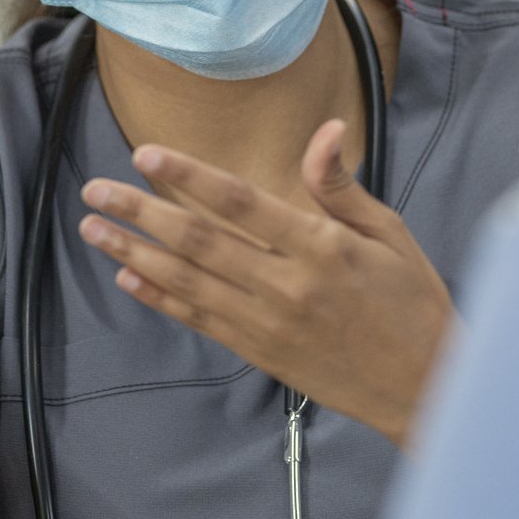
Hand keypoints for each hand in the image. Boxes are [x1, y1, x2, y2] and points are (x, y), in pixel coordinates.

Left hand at [78, 120, 456, 447]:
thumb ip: (341, 188)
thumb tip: (325, 132)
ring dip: (135, 251)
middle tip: (96, 188)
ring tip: (94, 228)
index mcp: (322, 247)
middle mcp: (289, 285)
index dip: (189, 176)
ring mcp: (270, 323)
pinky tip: (129, 275)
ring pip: (188, 282)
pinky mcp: (262, 352)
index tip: (146, 154)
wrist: (424, 386)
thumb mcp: (390, 234)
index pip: (241, 202)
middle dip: (142, 211)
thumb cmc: (412, 302)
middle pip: (200, 241)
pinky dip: (160, 298)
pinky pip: (200, 320)